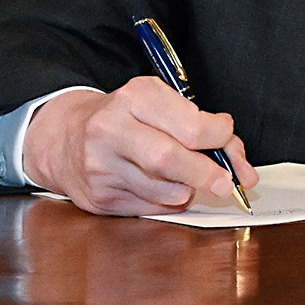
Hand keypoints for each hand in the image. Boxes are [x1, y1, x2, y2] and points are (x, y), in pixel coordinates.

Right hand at [21, 79, 258, 216]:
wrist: (63, 138)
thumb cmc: (126, 119)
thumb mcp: (160, 105)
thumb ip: (205, 128)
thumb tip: (241, 166)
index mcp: (135, 98)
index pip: (191, 125)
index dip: (220, 138)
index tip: (226, 140)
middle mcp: (111, 129)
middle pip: (170, 159)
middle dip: (207, 174)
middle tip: (226, 183)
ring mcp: (101, 166)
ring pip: (162, 190)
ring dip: (187, 190)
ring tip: (186, 180)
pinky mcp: (98, 196)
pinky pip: (148, 207)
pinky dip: (166, 201)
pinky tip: (160, 188)